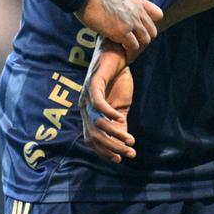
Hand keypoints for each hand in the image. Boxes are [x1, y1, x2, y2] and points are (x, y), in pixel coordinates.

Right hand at [76, 0, 162, 52]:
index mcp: (137, 1)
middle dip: (143, 38)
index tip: (139, 28)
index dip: (150, 23)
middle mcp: (138, 11)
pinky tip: (120, 51)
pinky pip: (133, 46)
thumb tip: (121, 3)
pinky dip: (128, 51)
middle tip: (132, 42)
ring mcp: (131, 22)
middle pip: (152, 31)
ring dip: (136, 46)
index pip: (158, 14)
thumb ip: (124, 0)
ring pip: (145, 40)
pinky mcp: (122, 32)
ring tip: (126, 49)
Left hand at [80, 39, 136, 162]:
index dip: (104, 152)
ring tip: (129, 140)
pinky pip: (98, 104)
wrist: (118, 54)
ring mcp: (87, 96)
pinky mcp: (93, 84)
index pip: (92, 140)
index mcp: (88, 114)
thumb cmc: (118, 80)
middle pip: (94, 136)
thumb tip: (124, 143)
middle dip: (112, 147)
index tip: (121, 159)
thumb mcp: (121, 107)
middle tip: (130, 152)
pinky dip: (108, 114)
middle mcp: (84, 108)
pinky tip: (120, 118)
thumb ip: (120, 123)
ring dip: (114, 134)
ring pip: (97, 123)